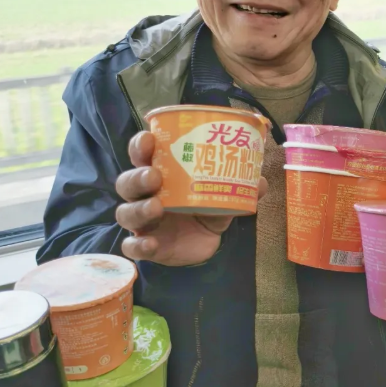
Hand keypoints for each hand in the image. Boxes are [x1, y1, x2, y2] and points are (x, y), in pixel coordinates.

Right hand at [115, 131, 266, 266]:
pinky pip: (132, 246)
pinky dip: (138, 245)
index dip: (141, 145)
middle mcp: (146, 195)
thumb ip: (240, 186)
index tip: (150, 140)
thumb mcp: (224, 195)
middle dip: (137, 177)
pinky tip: (151, 243)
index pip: (142, 155)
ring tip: (156, 207)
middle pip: (127, 182)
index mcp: (161, 174)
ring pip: (125, 212)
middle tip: (155, 176)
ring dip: (138, 208)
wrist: (206, 244)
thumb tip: (260, 182)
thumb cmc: (206, 208)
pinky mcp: (146, 245)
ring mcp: (142, 221)